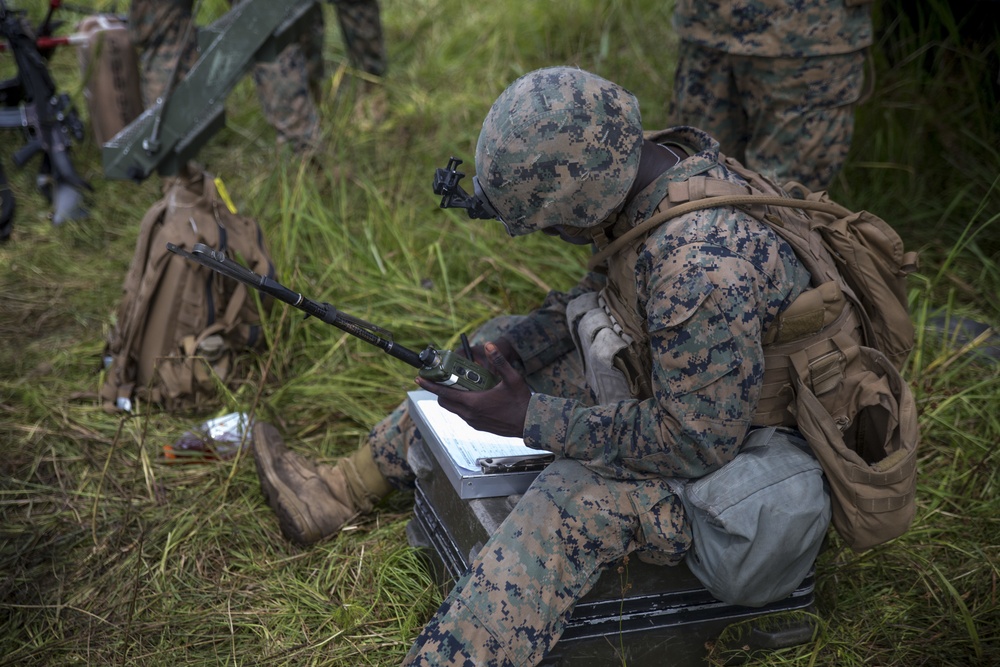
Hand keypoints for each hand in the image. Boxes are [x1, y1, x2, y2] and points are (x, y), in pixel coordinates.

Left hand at [415, 341, 530, 437]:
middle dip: (439, 390)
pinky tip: (473, 396)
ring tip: (458, 385)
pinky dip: (461, 404)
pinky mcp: (478, 426)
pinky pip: (463, 414)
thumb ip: (500, 361)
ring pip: (453, 409)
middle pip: (444, 401)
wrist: (530, 424)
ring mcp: (473, 422)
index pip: (444, 393)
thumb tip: (489, 345)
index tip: (419, 378)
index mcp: (474, 402)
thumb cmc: (522, 401)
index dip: (429, 385)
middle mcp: (470, 414)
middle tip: (440, 379)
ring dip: (451, 397)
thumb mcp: (512, 378)